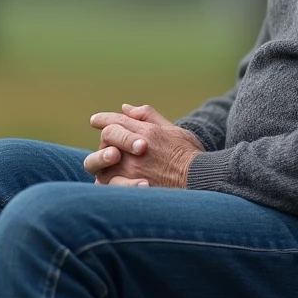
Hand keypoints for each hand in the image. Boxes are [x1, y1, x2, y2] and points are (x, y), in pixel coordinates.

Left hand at [85, 103, 202, 187]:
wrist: (201, 182)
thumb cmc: (189, 155)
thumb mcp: (173, 129)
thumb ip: (148, 116)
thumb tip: (125, 108)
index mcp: (147, 132)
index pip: (117, 120)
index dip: (104, 118)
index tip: (96, 120)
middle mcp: (137, 149)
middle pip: (107, 136)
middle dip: (105, 137)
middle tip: (107, 143)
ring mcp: (132, 170)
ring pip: (102, 162)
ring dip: (102, 160)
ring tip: (109, 164)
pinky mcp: (131, 189)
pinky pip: (108, 184)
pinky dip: (108, 181)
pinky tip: (111, 181)